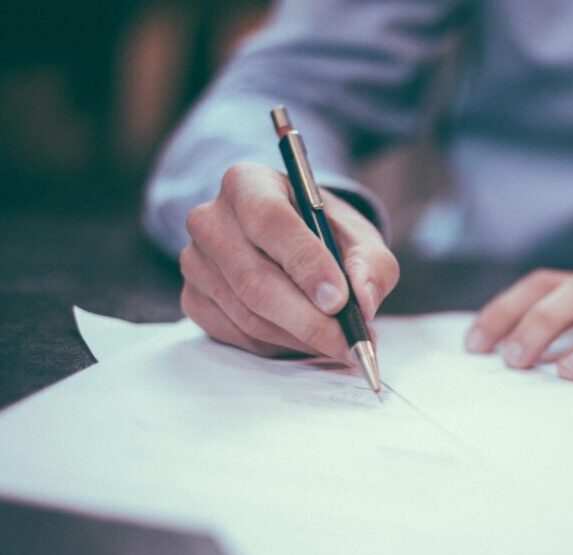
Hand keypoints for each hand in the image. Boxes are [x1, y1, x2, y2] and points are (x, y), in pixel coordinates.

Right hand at [179, 162, 398, 357]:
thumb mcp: (360, 239)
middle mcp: (210, 219)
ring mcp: (196, 262)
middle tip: (349, 342)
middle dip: (309, 319)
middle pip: (255, 279)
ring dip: (300, 338)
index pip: (269, 221)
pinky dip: (280, 346)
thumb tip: (363, 303)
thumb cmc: (326, 235)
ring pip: (249, 315)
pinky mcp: (194, 299)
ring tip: (339, 344)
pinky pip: (238, 335)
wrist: (294, 244)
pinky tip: (307, 340)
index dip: (305, 264)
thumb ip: (370, 266)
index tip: (339, 300)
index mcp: (248, 184)